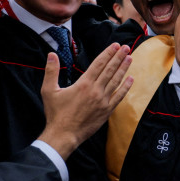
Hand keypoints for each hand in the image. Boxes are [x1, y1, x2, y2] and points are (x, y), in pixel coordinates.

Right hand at [38, 43, 132, 158]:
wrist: (63, 135)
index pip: (98, 64)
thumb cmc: (55, 114)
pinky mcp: (106, 111)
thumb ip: (51, 71)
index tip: (115, 46)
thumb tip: (51, 54)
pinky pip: (119, 97)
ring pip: (116, 81)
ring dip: (123, 69)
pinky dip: (125, 87)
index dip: (107, 54)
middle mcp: (95, 90)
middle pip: (110, 70)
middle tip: (126, 47)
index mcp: (83, 84)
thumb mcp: (48, 91)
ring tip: (129, 58)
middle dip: (118, 57)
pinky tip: (131, 79)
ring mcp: (103, 101)